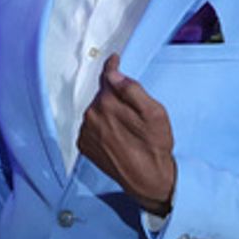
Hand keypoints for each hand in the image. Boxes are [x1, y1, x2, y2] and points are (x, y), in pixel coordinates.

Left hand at [77, 54, 176, 215]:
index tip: (114, 59)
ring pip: (96, 112)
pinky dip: (101, 127)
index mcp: (108, 103)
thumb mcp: (155, 113)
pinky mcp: (84, 145)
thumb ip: (133, 90)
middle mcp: (91, 115)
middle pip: (102, 95)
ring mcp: (85, 132)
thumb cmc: (155, 145)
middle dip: (114, 97)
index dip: (112, 67)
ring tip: (126, 129)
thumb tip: (114, 74)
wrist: (147, 178)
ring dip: (107, 113)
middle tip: (133, 112)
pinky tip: (116, 137)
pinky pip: (91, 127)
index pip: (107, 77)